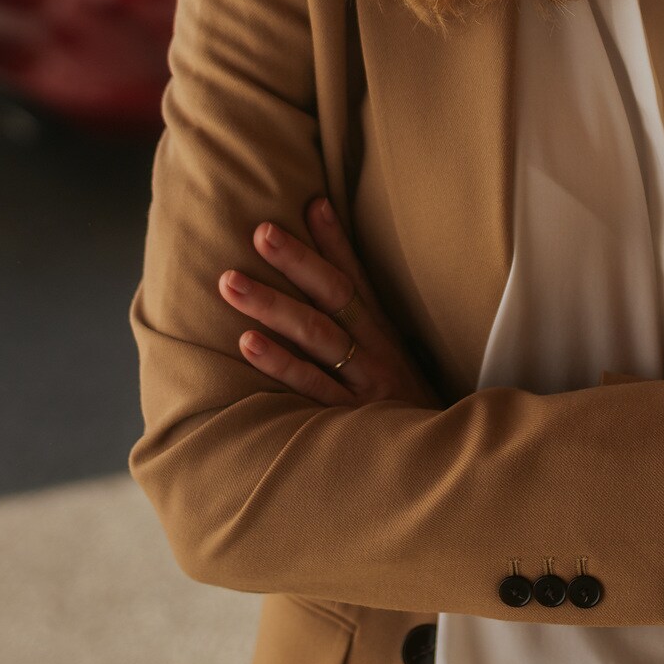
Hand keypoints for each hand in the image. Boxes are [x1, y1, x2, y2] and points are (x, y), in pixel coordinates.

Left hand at [218, 198, 438, 408]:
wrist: (432, 462)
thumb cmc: (399, 404)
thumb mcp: (388, 357)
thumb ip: (358, 317)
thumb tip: (327, 272)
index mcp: (382, 331)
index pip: (355, 276)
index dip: (334, 240)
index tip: (308, 202)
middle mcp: (375, 350)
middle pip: (334, 296)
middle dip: (296, 261)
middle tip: (259, 231)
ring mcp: (362, 383)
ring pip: (316, 335)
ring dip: (272, 305)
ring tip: (230, 282)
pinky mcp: (348, 420)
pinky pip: (310, 386)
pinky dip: (280, 362)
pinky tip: (248, 343)